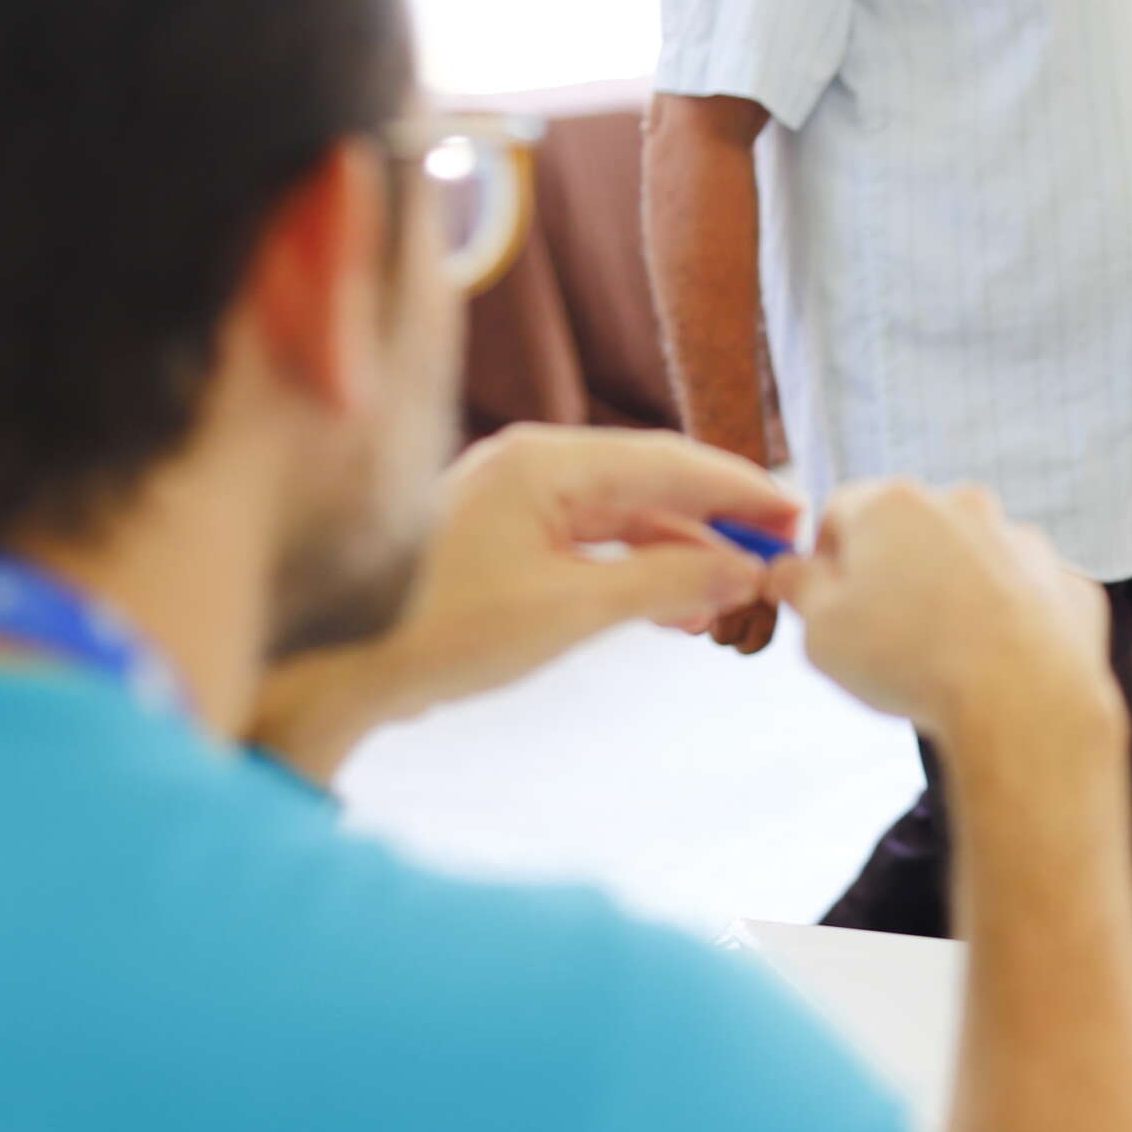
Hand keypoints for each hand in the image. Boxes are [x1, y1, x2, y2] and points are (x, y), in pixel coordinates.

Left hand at [254, 425, 799, 780]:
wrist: (335, 670)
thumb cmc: (439, 633)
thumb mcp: (569, 613)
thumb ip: (665, 584)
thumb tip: (744, 571)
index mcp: (545, 461)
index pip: (668, 463)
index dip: (739, 490)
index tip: (796, 514)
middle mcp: (531, 463)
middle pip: (651, 483)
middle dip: (717, 524)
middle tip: (778, 557)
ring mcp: (514, 497)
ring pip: (624, 516)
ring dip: (680, 555)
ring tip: (733, 600)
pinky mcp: (503, 535)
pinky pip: (591, 539)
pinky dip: (638, 570)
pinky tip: (675, 609)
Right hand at [768, 480, 1119, 752]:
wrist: (1025, 702)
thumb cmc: (911, 664)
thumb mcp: (820, 632)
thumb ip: (797, 587)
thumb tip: (788, 569)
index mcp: (893, 504)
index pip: (839, 512)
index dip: (825, 560)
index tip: (827, 606)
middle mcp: (962, 504)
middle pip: (908, 532)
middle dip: (890, 575)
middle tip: (882, 638)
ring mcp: (1020, 540)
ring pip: (968, 561)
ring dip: (949, 595)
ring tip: (940, 657)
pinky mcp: (1063, 581)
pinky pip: (1020, 596)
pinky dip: (1004, 621)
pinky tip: (992, 666)